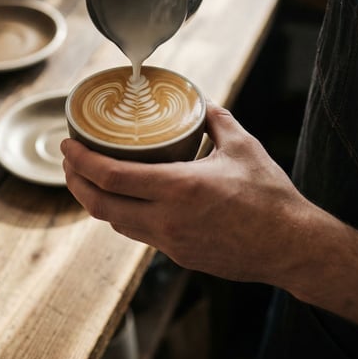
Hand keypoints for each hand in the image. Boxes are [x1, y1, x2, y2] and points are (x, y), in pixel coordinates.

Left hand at [61, 100, 307, 285]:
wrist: (291, 246)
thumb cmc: (270, 196)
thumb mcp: (243, 147)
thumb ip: (216, 119)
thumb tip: (201, 102)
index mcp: (179, 188)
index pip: (110, 177)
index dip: (81, 161)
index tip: (66, 145)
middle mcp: (167, 220)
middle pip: (100, 206)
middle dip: (75, 183)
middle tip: (68, 161)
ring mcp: (171, 243)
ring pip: (116, 223)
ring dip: (96, 201)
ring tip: (91, 178)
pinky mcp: (179, 256)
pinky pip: (139, 234)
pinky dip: (123, 214)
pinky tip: (129, 199)